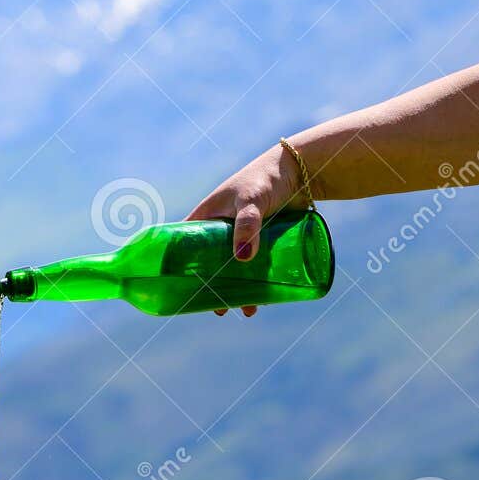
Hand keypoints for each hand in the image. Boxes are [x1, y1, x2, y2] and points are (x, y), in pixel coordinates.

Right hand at [185, 142, 302, 316]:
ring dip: (238, 290)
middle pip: (209, 264)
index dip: (179, 268)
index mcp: (206, 217)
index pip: (183, 246)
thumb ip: (247, 224)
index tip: (180, 291)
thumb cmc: (266, 178)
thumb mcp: (251, 201)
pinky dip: (257, 283)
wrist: (300, 169)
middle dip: (213, 288)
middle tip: (218, 310)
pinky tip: (264, 299)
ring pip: (234, 269)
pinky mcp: (263, 241)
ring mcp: (243, 236)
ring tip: (247, 310)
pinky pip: (255, 267)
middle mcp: (221, 229)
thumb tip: (242, 258)